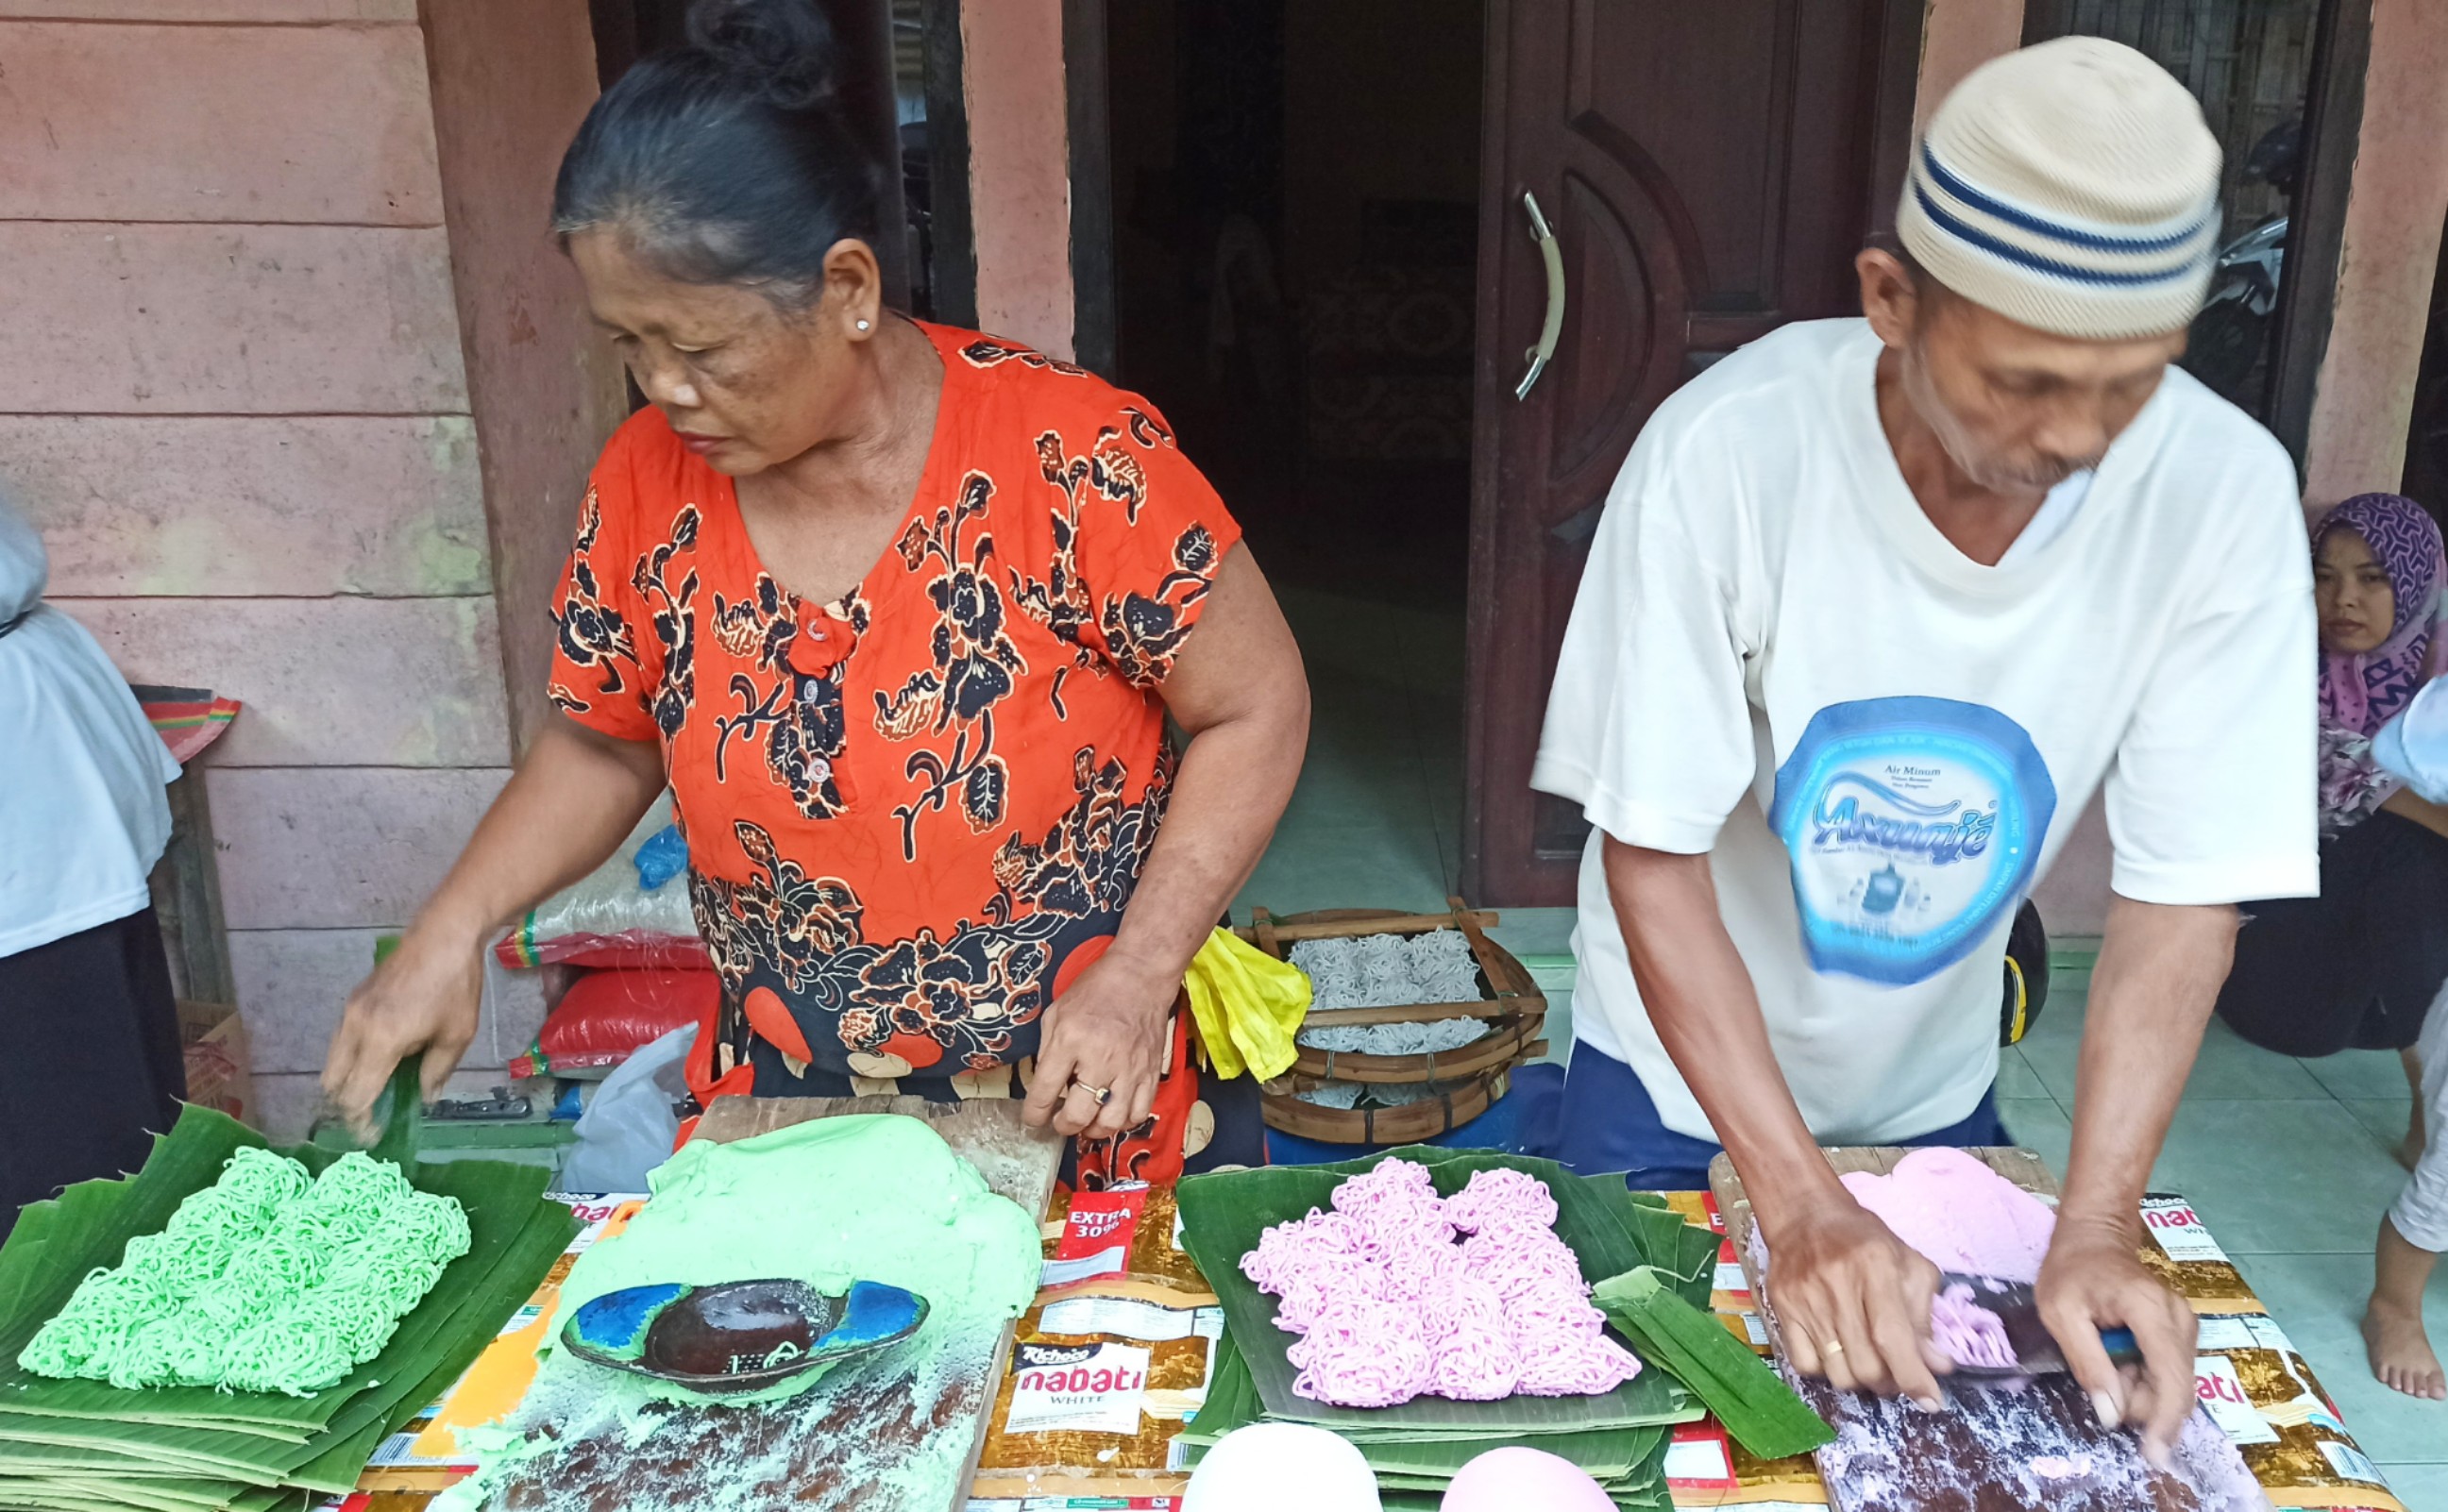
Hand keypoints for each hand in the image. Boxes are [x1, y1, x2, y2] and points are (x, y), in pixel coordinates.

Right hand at [319, 918, 485, 1136]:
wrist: (444, 934)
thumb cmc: (456, 986)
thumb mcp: (456, 1036)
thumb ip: (435, 1072)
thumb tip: (423, 1100)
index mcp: (380, 1041)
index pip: (356, 1096)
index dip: (362, 1121)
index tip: (374, 1135)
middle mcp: (354, 1028)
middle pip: (333, 1083)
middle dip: (348, 1106)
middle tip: (373, 1116)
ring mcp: (349, 1012)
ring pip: (332, 1062)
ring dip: (347, 1082)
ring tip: (377, 1091)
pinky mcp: (353, 1001)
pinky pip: (341, 1042)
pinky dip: (351, 1060)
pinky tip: (378, 1062)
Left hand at [1022, 948, 1174, 1139]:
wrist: (1140, 976)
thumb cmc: (1095, 991)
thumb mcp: (1057, 1013)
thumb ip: (1048, 1051)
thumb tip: (1045, 1087)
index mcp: (1070, 1040)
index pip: (1045, 1092)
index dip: (1033, 1114)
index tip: (1032, 1119)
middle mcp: (1100, 1058)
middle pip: (1078, 1115)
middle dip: (1062, 1126)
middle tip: (1060, 1120)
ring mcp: (1129, 1069)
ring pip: (1111, 1122)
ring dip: (1093, 1130)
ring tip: (1087, 1120)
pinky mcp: (1150, 1073)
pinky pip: (1138, 1113)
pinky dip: (1123, 1121)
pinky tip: (1112, 1112)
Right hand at [1767, 1192, 1946, 1406]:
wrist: (1805, 1216)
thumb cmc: (1865, 1241)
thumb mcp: (1908, 1265)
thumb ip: (1926, 1316)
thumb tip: (1937, 1365)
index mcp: (1876, 1267)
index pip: (1893, 1337)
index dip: (1914, 1377)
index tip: (1931, 1400)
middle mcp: (1837, 1284)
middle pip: (1866, 1366)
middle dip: (1891, 1382)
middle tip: (1897, 1373)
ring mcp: (1804, 1300)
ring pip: (1838, 1374)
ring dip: (1862, 1381)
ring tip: (1870, 1363)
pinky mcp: (1781, 1310)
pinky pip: (1806, 1366)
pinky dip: (1828, 1371)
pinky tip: (1838, 1353)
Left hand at [2038, 1216, 2197, 1466]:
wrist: (2093, 1235)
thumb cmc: (2070, 1270)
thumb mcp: (2061, 1314)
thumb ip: (2088, 1364)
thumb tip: (2112, 1416)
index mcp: (2151, 1311)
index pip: (2170, 1377)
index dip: (2164, 1421)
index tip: (2153, 1455)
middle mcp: (2179, 1319)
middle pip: (2175, 1387)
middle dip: (2141, 1404)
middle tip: (2102, 1386)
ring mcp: (2184, 1325)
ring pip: (2173, 1384)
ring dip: (2140, 1392)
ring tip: (2104, 1363)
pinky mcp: (2180, 1332)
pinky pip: (2168, 1372)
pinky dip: (2144, 1380)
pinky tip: (2117, 1362)